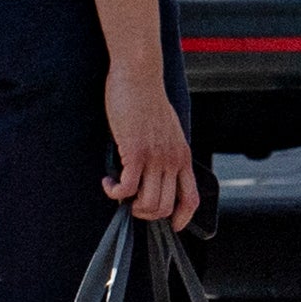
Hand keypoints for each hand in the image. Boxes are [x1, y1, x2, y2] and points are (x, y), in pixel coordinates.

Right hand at [101, 55, 202, 232]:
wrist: (139, 76)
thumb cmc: (147, 100)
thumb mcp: (167, 131)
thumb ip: (166, 153)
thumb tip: (155, 174)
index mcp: (183, 156)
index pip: (191, 199)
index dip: (182, 219)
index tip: (170, 225)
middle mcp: (173, 160)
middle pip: (165, 207)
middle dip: (145, 213)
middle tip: (130, 202)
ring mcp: (155, 158)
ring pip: (148, 203)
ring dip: (129, 204)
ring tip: (118, 190)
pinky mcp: (135, 152)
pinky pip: (126, 188)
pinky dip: (114, 191)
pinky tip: (108, 181)